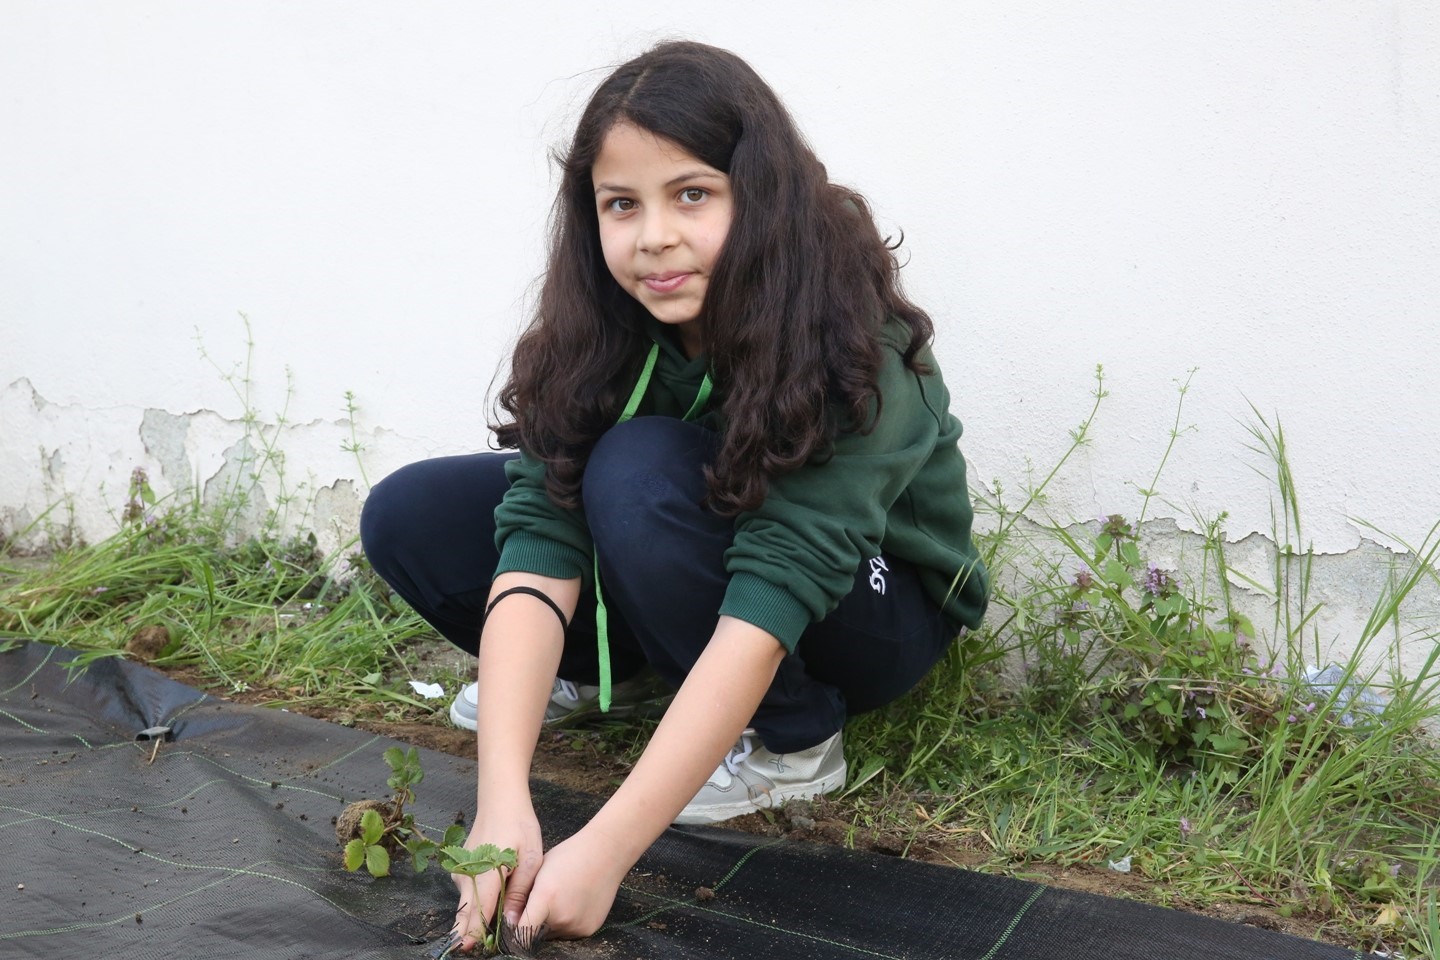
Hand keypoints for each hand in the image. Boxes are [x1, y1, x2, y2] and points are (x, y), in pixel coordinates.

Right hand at [451, 804, 543, 952]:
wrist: (500, 800)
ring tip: (499, 917)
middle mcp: (466, 875)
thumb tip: (512, 921)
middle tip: (482, 948)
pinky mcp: (461, 869)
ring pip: (469, 902)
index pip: (476, 911)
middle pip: (469, 912)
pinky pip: (469, 891)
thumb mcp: (530, 859)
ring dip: (480, 913)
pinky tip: (496, 893)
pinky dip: (480, 899)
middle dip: (475, 931)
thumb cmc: (519, 826)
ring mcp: (461, 871)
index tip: (469, 950)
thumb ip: (519, 892)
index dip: (472, 934)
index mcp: (484, 873)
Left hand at [512, 827, 627, 939]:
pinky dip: (567, 923)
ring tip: (560, 899)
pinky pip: (569, 932)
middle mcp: (561, 916)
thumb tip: (510, 917)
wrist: (606, 853)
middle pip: (536, 933)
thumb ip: (524, 895)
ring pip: (552, 934)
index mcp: (545, 897)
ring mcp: (576, 925)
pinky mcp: (588, 929)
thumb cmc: (569, 855)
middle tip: (542, 903)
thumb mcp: (540, 869)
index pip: (521, 932)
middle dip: (534, 923)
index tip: (510, 929)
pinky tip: (573, 902)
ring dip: (550, 924)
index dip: (513, 933)